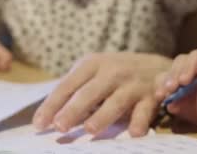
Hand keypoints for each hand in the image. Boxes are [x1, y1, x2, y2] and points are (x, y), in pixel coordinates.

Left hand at [32, 52, 172, 136]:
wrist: (157, 67)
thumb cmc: (117, 75)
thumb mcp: (95, 75)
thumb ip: (76, 93)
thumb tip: (50, 119)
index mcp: (92, 64)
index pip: (67, 86)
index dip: (52, 105)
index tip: (39, 123)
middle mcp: (112, 71)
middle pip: (89, 93)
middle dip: (73, 110)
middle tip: (59, 126)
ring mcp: (132, 83)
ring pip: (115, 102)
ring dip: (103, 115)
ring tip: (90, 129)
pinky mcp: (151, 96)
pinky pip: (145, 111)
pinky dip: (140, 121)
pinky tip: (134, 133)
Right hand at [155, 50, 196, 134]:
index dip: (189, 67)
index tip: (184, 82)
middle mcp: (195, 63)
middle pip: (181, 62)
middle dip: (174, 75)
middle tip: (171, 89)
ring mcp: (182, 72)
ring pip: (170, 70)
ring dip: (165, 82)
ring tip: (162, 95)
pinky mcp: (171, 81)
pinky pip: (161, 81)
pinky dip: (159, 88)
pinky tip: (159, 97)